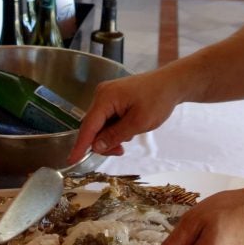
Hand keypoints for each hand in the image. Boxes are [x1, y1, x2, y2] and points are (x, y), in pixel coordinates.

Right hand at [66, 70, 181, 163]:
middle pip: (93, 126)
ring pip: (101, 124)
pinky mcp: (114, 97)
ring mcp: (107, 95)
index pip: (88, 126)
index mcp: (105, 97)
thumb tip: (95, 147)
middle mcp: (102, 94)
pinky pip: (108, 118)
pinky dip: (116, 128)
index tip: (71, 161)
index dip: (80, 145)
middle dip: (103, 141)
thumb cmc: (158, 100)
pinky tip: (129, 129)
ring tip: (131, 135)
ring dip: (112, 135)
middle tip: (120, 151)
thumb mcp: (138, 123)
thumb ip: (115, 135)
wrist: (172, 83)